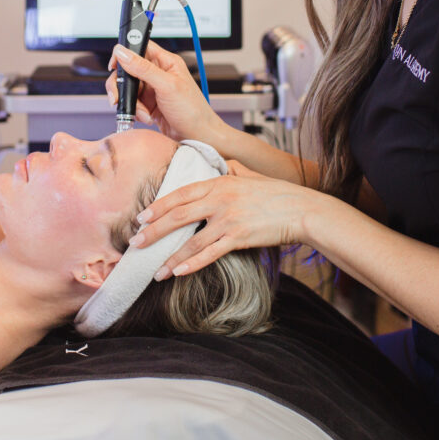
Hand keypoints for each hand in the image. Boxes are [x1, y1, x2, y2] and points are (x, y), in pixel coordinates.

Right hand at [106, 41, 223, 142]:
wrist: (198, 136)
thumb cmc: (193, 110)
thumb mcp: (167, 86)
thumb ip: (143, 68)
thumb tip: (123, 53)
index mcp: (166, 62)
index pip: (140, 47)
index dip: (124, 53)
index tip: (114, 66)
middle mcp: (158, 73)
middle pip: (128, 70)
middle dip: (122, 86)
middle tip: (118, 97)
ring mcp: (153, 89)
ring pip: (128, 89)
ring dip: (131, 103)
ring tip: (142, 112)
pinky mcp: (149, 103)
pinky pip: (132, 103)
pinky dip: (136, 111)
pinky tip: (147, 117)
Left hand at [129, 160, 317, 279]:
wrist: (302, 209)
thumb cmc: (278, 195)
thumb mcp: (251, 177)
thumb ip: (233, 172)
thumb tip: (223, 166)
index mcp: (221, 182)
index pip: (182, 193)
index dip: (159, 205)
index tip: (143, 216)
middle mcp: (221, 199)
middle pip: (178, 215)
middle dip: (154, 231)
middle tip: (136, 242)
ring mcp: (229, 218)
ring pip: (191, 239)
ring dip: (170, 256)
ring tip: (154, 269)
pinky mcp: (239, 237)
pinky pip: (209, 253)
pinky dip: (191, 264)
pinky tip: (178, 273)